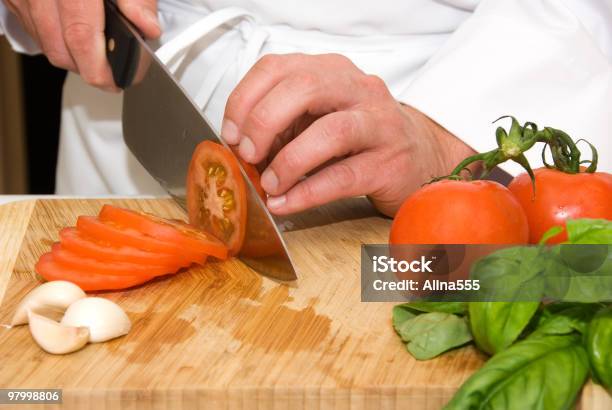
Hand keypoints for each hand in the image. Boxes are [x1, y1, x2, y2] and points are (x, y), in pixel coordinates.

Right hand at [3, 0, 159, 89]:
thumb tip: (147, 26)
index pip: (81, 38)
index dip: (100, 69)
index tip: (118, 81)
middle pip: (61, 50)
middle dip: (89, 68)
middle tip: (113, 70)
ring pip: (45, 42)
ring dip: (71, 54)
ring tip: (96, 48)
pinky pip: (30, 26)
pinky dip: (52, 35)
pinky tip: (71, 27)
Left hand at [222, 53, 475, 216]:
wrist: (420, 157)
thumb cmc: (360, 138)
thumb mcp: (319, 118)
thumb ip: (283, 124)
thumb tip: (237, 145)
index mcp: (333, 72)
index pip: (280, 67)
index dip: (246, 98)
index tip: (230, 132)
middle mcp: (359, 90)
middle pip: (307, 87)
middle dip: (265, 121)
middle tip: (247, 154)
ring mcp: (379, 125)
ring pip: (331, 132)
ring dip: (289, 160)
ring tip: (269, 184)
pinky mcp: (390, 164)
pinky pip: (344, 176)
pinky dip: (307, 192)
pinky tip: (286, 203)